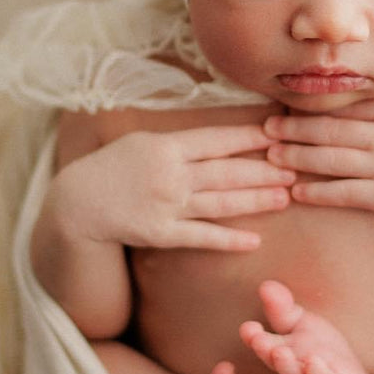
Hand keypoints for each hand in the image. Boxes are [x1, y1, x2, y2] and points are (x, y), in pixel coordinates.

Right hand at [54, 124, 295, 250]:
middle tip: (296, 168)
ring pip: (221, 202)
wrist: (77, 204)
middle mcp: (170, 175)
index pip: (216, 139)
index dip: (249, 136)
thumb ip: (179, 140)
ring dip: (256, 200)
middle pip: (227, 171)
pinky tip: (254, 240)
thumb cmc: (112, 168)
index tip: (279, 132)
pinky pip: (202, 237)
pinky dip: (228, 239)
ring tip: (286, 198)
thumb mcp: (142, 141)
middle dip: (265, 169)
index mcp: (166, 146)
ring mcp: (167, 206)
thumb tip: (218, 136)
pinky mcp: (162, 234)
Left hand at [264, 100, 373, 221]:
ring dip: (298, 158)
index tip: (283, 107)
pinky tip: (298, 192)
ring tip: (273, 157)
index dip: (309, 109)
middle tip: (265, 129)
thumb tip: (360, 97)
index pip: (342, 108)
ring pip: (331, 160)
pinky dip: (319, 192)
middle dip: (294, 129)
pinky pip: (345, 193)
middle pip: (329, 131)